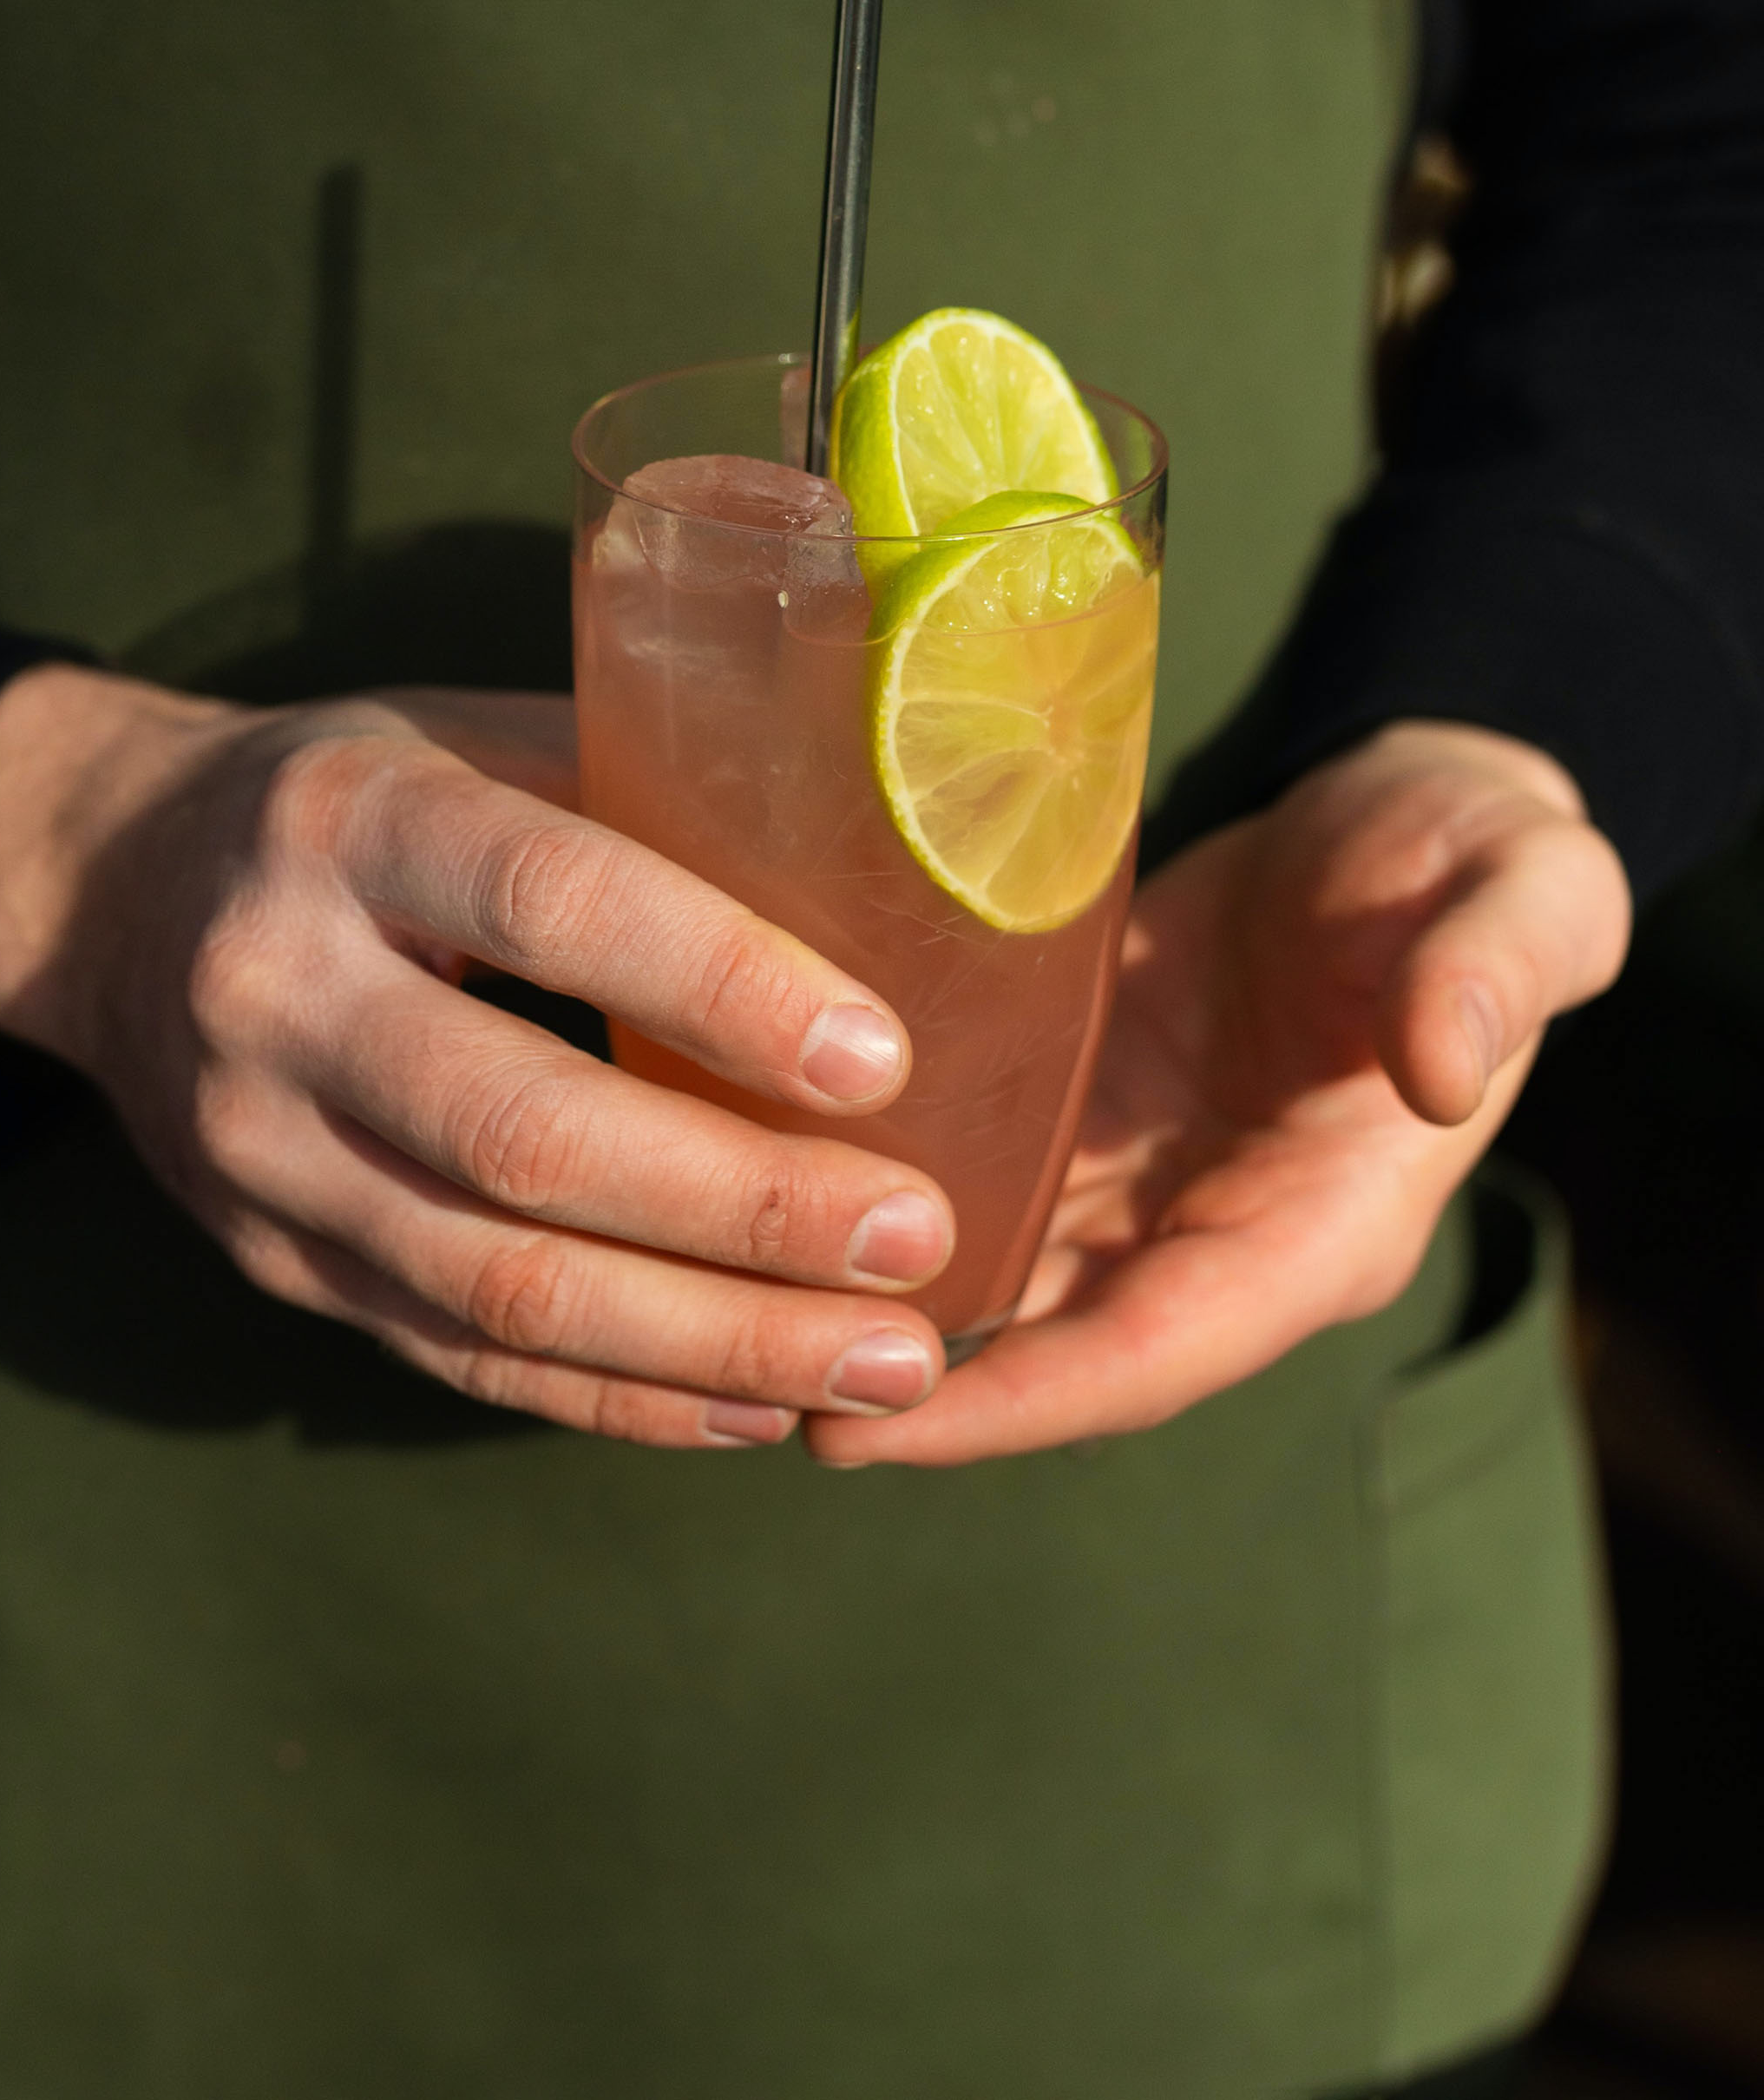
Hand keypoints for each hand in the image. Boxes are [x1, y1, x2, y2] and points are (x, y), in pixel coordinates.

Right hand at [0, 666, 957, 1448]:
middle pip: (523, 1134)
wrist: (101, 889)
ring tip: (885, 1366)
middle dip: (742, 1209)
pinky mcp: (269, 1262)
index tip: (882, 1061)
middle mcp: (278, 991)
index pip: (550, 906)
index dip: (720, 987)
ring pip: (495, 1281)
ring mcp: (257, 1150)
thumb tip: (886, 862)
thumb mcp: (467, 735)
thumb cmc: (354, 796)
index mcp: (348, 822)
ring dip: (709, 1339)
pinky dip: (620, 1394)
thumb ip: (642, 792)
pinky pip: (458, 1352)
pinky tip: (760, 1402)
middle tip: (916, 1244)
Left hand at [808, 720, 1630, 1467]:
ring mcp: (1144, 1177)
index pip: (1155, 1351)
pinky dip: (883, 1202)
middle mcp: (1217, 1230)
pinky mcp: (1085, 1106)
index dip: (1019, 1402)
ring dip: (872, 1308)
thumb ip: (1494, 972)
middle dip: (904, 1386)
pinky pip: (979, 1179)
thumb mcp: (1524, 890)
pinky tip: (769, 1195)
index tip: (873, 1432)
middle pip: (1046, 1346)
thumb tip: (1445, 1067)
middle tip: (739, 1387)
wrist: (1413, 814)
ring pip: (996, 1277)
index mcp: (1323, 1223)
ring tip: (721, 1319)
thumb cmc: (1475, 855)